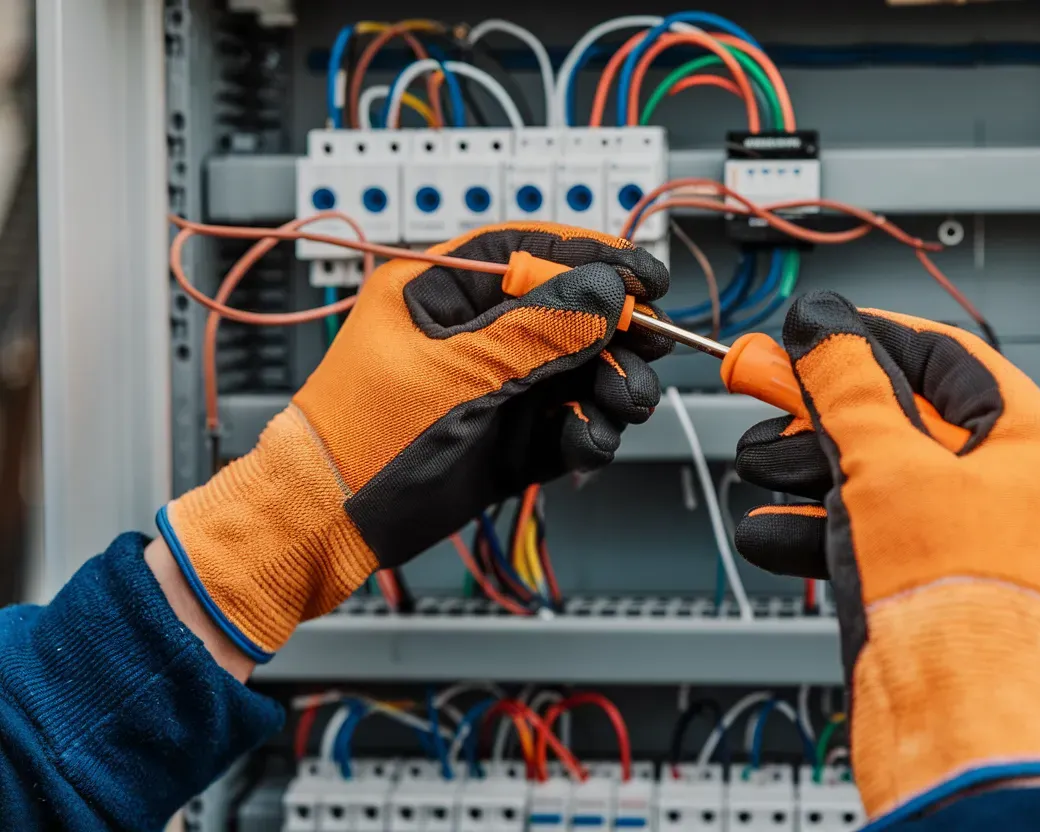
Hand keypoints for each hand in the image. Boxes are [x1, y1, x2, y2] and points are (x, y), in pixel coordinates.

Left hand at [158, 224, 671, 661]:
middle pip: (570, 316)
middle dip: (616, 334)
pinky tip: (588, 443)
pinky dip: (588, 434)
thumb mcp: (457, 372)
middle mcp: (476, 335)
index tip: (649, 279)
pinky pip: (567, 426)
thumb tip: (609, 288)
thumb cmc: (363, 435)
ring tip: (622, 404)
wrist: (327, 524)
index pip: (532, 254)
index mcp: (443, 290)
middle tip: (650, 348)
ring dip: (613, 386)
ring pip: (579, 374)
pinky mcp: (510, 441)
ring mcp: (496, 389)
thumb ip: (540, 330)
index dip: (597, 260)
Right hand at [732, 292, 1039, 823]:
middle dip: (819, 409)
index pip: (942, 356)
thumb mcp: (884, 464)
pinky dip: (813, 524)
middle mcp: (1006, 488)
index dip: (866, 336)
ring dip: (805, 466)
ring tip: (757, 461)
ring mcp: (963, 537)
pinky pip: (865, 529)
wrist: (943, 722)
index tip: (810, 330)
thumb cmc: (949, 604)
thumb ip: (845, 385)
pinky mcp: (923, 578)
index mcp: (1031, 444)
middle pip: (897, 416)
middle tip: (761, 384)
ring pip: (874, 474)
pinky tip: (766, 526)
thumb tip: (820, 326)